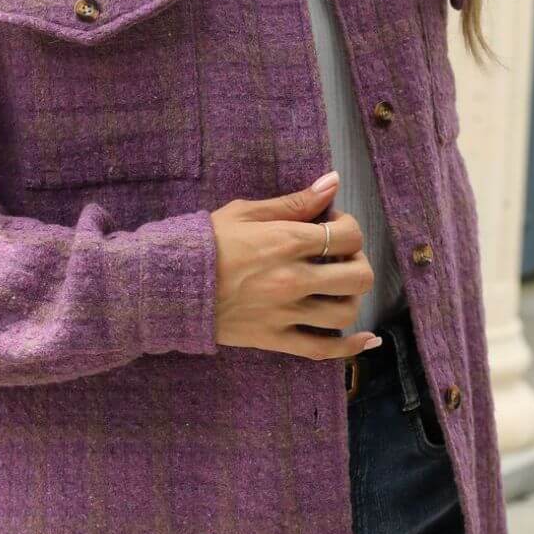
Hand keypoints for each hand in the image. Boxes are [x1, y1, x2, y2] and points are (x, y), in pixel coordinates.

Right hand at [209, 173, 381, 358]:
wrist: (167, 285)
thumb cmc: (205, 243)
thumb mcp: (246, 212)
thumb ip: (293, 202)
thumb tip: (332, 182)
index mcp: (287, 242)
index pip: (348, 236)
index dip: (349, 228)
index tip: (333, 226)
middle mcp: (293, 279)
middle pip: (358, 277)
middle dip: (357, 262)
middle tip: (340, 257)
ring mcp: (285, 313)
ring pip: (346, 312)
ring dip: (350, 297)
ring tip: (336, 287)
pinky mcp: (274, 339)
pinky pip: (323, 350)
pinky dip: (351, 347)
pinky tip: (365, 339)